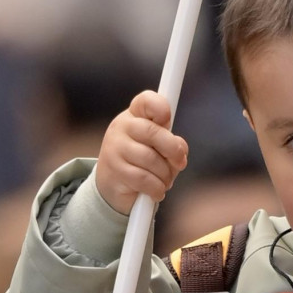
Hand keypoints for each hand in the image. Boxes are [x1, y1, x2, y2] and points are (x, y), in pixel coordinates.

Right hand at [95, 90, 187, 215]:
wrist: (112, 184)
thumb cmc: (141, 160)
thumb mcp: (159, 147)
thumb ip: (172, 143)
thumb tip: (180, 151)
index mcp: (135, 114)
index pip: (146, 100)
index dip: (161, 108)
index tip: (168, 121)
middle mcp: (122, 126)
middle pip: (153, 132)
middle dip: (173, 151)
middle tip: (179, 163)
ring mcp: (115, 147)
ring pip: (150, 159)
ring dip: (165, 175)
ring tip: (164, 181)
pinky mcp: (114, 170)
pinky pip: (144, 179)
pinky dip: (156, 188)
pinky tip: (157, 191)